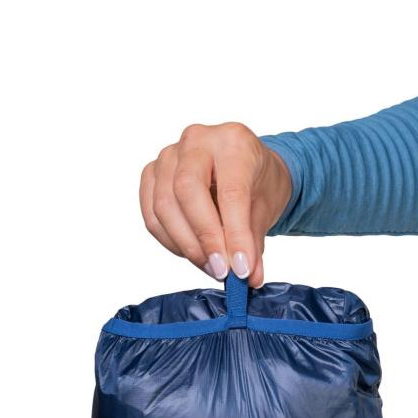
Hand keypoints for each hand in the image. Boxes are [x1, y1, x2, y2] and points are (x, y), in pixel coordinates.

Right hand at [139, 122, 291, 288]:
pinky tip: (193, 253)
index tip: (240, 268)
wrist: (246, 168)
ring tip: (211, 266)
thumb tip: (248, 277)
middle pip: (186, 190)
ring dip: (186, 245)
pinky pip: (152, 215)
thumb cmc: (257, 182)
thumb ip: (254, 242)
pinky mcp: (151, 174)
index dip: (234, 234)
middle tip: (221, 270)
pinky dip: (170, 241)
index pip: (230, 191)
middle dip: (204, 238)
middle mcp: (197, 140)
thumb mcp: (266, 208)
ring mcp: (169, 155)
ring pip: (164, 206)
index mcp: (233, 141)